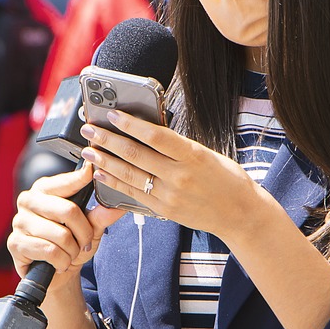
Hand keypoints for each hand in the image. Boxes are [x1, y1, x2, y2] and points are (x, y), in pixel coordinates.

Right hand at [8, 163, 115, 290]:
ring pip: (61, 235)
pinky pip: (50, 251)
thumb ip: (102, 215)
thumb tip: (117, 205)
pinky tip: (58, 262)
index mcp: (45, 189)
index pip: (67, 181)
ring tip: (69, 253)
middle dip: (84, 233)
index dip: (81, 177)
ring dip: (72, 251)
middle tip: (85, 243)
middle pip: (68, 210)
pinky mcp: (15, 243)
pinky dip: (62, 261)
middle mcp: (29, 200)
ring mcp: (20, 221)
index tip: (92, 171)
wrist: (56, 273)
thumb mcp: (90, 228)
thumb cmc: (71, 244)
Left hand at [78, 110, 279, 241]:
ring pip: (130, 175)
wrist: (241, 214)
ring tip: (88, 149)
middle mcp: (179, 176)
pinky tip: (101, 173)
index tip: (112, 114)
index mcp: (193, 155)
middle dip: (108, 140)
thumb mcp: (207, 154)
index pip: (155, 136)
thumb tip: (146, 132)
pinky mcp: (164, 210)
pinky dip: (114, 183)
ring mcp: (170, 195)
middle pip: (136, 155)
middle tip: (90, 129)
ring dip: (105, 161)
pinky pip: (133, 194)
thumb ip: (178, 146)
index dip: (131, 124)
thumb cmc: (227, 179)